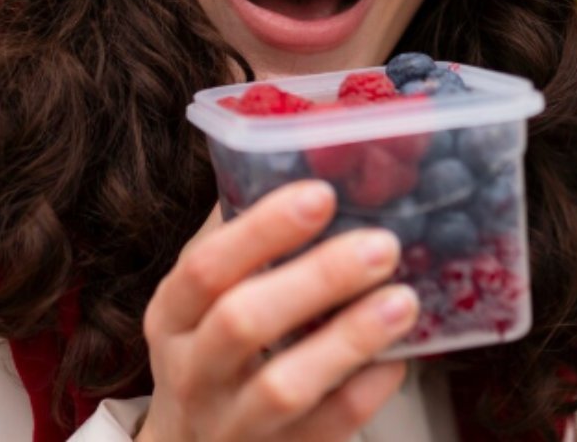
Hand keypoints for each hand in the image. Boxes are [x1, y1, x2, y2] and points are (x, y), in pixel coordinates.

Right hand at [137, 181, 417, 441]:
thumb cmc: (210, 351)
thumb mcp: (202, 299)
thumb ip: (240, 238)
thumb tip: (301, 161)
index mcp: (172, 315)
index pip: (205, 267)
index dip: (263, 230)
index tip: (321, 194)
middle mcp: (193, 370)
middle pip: (243, 321)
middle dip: (318, 279)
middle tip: (383, 243)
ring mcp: (233, 422)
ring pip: (285, 384)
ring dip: (350, 338)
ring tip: (404, 300)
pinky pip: (326, 428)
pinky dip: (366, 391)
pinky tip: (398, 359)